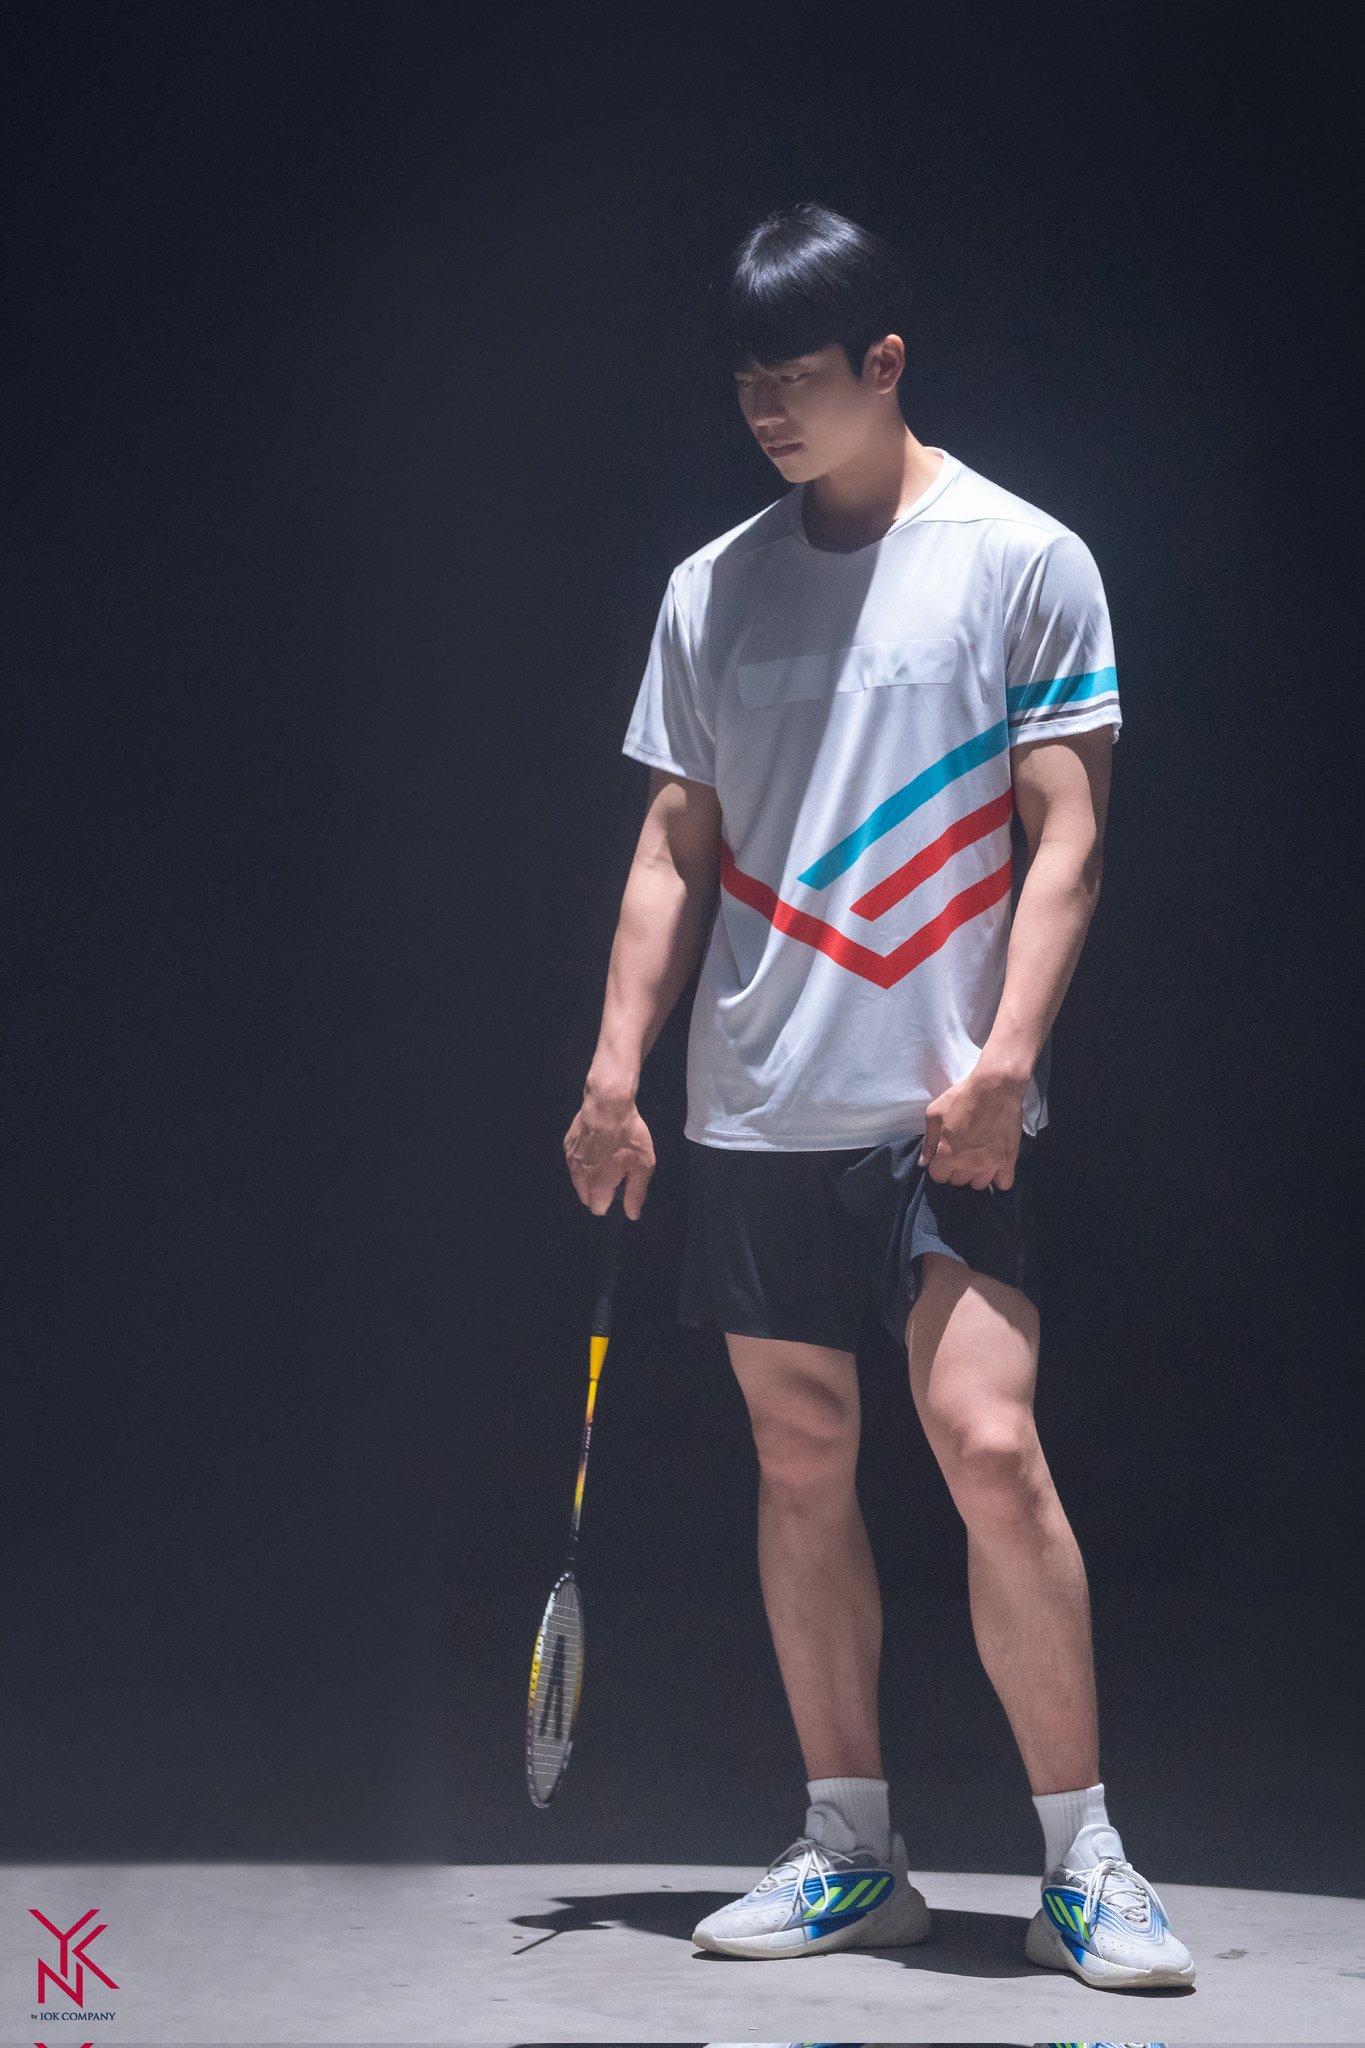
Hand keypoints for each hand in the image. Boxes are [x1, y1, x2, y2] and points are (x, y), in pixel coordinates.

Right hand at [563, 1087, 654, 1218]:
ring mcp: (571, 1160)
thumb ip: (636, 1193)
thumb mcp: (642, 1165)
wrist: (606, 1103)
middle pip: (586, 1197)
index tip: (620, 1192)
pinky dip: (584, 1163)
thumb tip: (632, 1216)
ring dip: (589, 1179)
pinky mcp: (567, 1145)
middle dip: (598, 1194)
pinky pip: (574, 1163)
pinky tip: (596, 1148)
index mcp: (597, 1185)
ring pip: (578, 1181)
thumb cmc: (628, 1135)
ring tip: (606, 1161)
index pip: (597, 1209)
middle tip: (615, 1176)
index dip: (610, 1204)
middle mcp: (579, 1176)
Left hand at [919, 1066, 1026, 1189]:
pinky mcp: (1008, 1161)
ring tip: (977, 1161)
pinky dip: (998, 1179)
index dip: (938, 1167)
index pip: (938, 1177)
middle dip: (955, 1170)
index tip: (943, 1157)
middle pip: (958, 1182)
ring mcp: (990, 1164)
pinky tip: (994, 1168)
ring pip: (979, 1185)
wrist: (996, 1088)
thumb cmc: (962, 1098)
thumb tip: (923, 1163)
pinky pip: (1003, 1184)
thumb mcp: (934, 1113)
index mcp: (948, 1154)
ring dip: (975, 1175)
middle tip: (960, 1155)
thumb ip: (928, 1142)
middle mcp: (968, 1164)